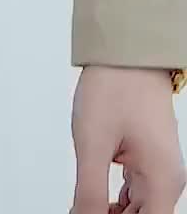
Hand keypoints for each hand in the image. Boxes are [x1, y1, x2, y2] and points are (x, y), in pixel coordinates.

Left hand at [70, 66, 185, 213]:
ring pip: (138, 211)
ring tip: (82, 206)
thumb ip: (89, 193)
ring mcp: (158, 168)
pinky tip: (93, 199)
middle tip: (79, 209)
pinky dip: (114, 202)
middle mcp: (166, 179)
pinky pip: (134, 194)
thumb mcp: (92, 144)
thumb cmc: (115, 85)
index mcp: (162, 181)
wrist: (126, 49)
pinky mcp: (147, 158)